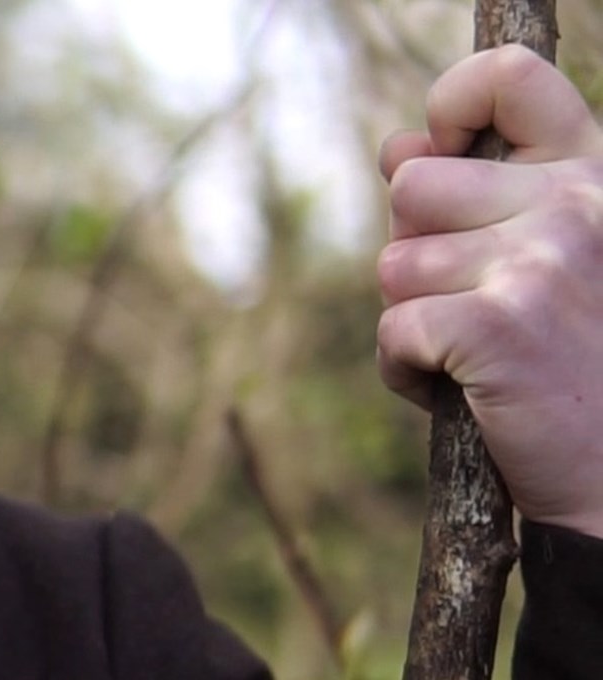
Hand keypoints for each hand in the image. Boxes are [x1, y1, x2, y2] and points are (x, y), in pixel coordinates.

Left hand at [378, 45, 602, 538]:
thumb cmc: (580, 369)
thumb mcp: (544, 262)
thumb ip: (472, 196)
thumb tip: (396, 145)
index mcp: (594, 181)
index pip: (512, 80)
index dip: (452, 105)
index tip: (444, 151)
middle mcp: (576, 206)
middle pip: (412, 188)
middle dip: (421, 253)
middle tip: (485, 309)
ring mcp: (540, 261)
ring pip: (393, 265)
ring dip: (415, 319)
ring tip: (486, 359)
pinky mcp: (498, 323)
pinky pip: (392, 330)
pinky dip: (408, 373)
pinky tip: (468, 395)